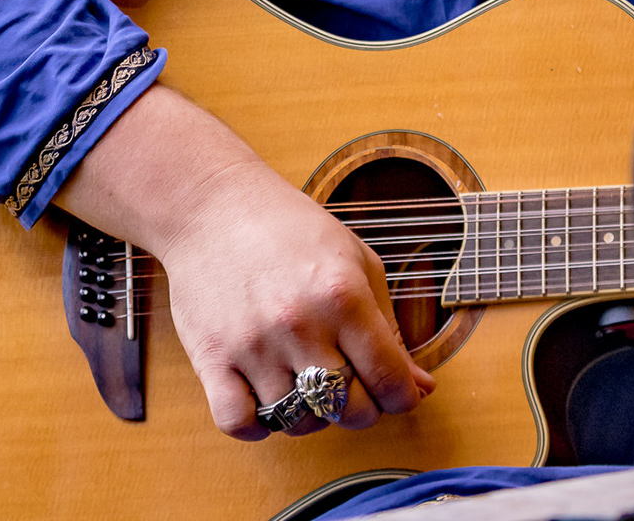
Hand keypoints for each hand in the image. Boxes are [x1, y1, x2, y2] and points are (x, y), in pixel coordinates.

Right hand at [155, 152, 435, 438]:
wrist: (215, 208)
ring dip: (311, 414)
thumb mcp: (357, 261)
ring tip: (309, 382)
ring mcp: (253, 345)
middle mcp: (300, 324)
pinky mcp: (212, 359)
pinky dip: (258, 424)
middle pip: (349, 410)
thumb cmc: (291, 230)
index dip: (403, 397)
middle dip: (363, 408)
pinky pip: (240, 424)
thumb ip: (390, 327)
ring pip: (298, 422)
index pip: (389, 378)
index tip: (399, 393)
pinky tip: (267, 398)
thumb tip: (420, 386)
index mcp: (343, 295)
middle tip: (354, 386)